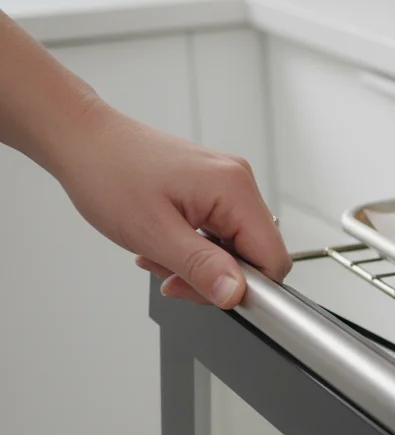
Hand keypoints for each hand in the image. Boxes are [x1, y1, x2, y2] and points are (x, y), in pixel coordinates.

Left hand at [48, 101, 290, 308]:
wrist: (82, 140)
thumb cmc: (108, 174)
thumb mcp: (154, 233)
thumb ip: (202, 267)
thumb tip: (236, 294)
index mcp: (234, 189)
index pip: (272, 258)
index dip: (246, 286)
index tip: (205, 291)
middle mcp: (238, 181)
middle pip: (255, 254)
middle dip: (215, 275)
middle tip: (171, 275)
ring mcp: (227, 182)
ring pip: (235, 245)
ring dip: (200, 262)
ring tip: (158, 253)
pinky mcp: (212, 186)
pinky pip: (219, 230)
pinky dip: (194, 245)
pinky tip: (164, 240)